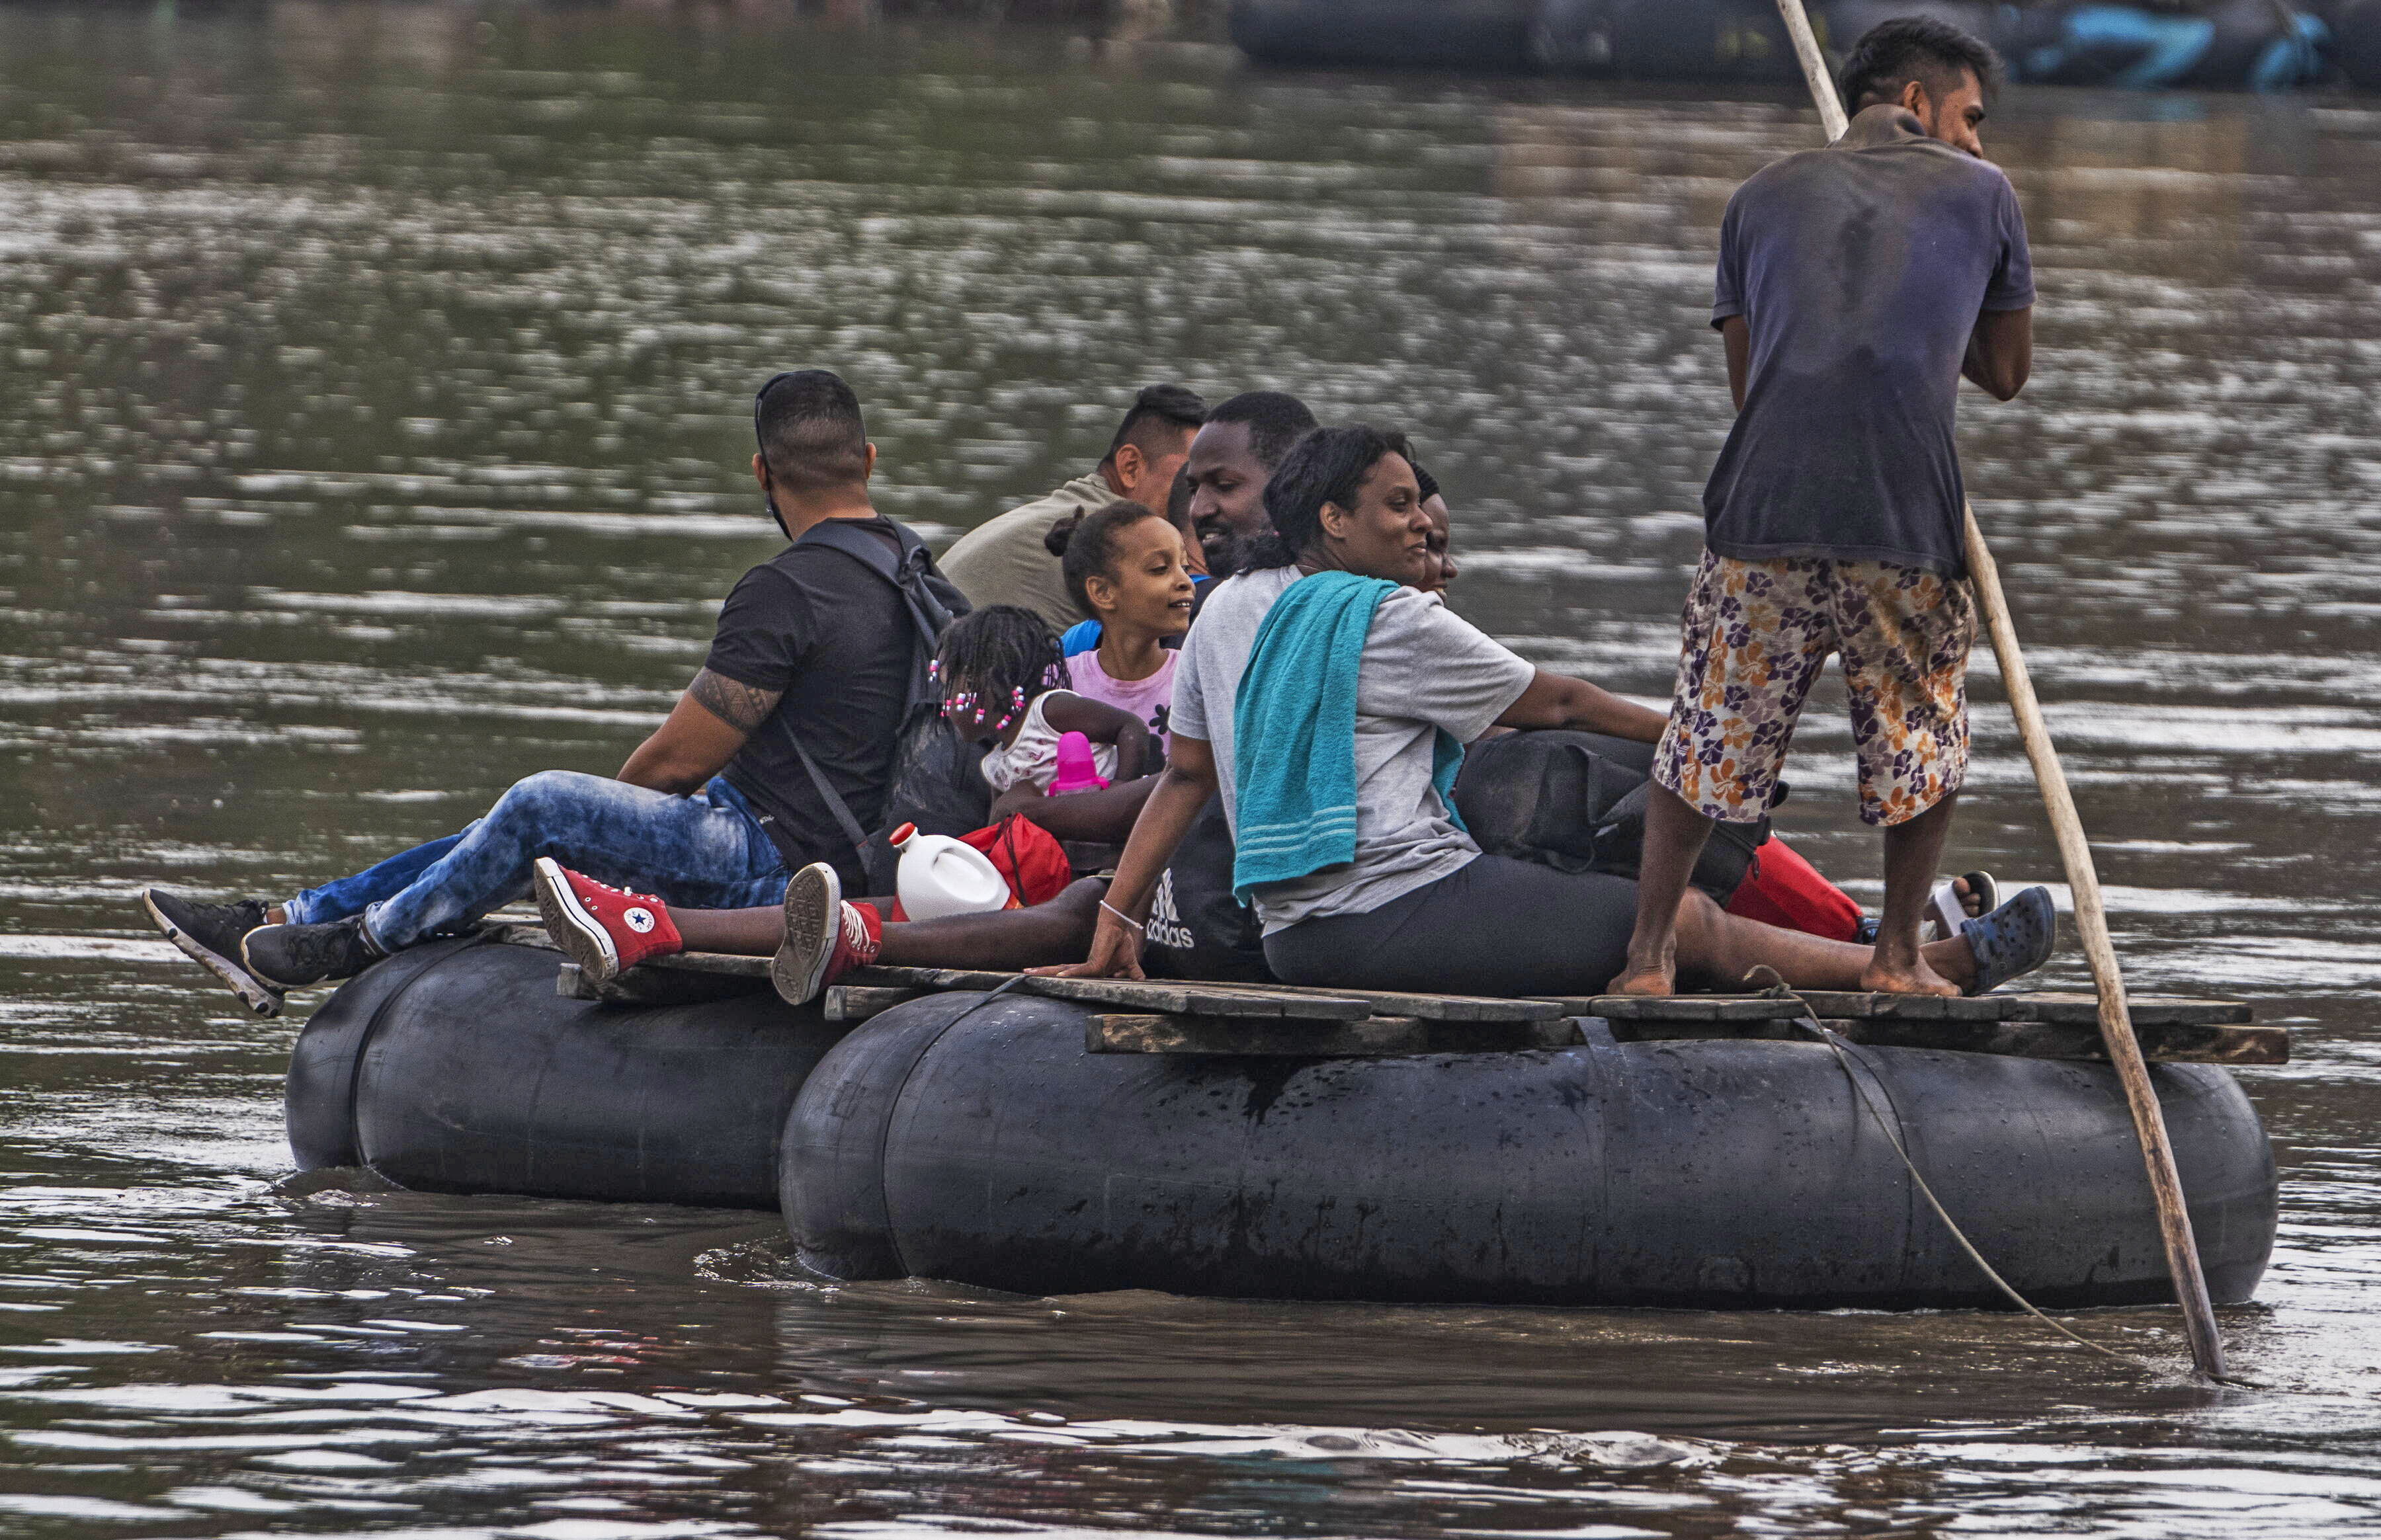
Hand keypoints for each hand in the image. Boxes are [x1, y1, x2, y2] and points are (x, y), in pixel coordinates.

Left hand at [1027, 909, 1145, 978]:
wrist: (1120, 927)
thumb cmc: (1121, 942)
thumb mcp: (1129, 964)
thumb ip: (1133, 973)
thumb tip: (1143, 982)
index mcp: (1090, 969)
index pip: (1071, 975)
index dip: (1059, 978)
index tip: (1042, 979)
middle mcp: (1084, 967)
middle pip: (1061, 973)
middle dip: (1043, 974)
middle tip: (1025, 973)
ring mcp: (1087, 965)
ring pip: (1064, 972)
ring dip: (1046, 973)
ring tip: (1028, 973)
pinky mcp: (1094, 963)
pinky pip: (1081, 971)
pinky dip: (1071, 974)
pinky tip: (1061, 977)